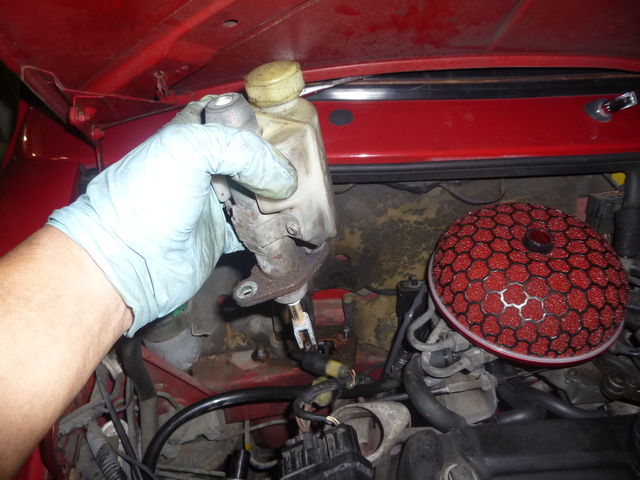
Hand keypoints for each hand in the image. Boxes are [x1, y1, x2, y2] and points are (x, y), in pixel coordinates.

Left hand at [48, 115, 296, 335]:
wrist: (127, 262)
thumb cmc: (143, 200)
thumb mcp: (189, 149)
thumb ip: (243, 150)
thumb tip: (282, 178)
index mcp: (190, 136)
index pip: (232, 117)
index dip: (259, 122)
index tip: (286, 129)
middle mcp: (203, 168)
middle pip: (252, 158)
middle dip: (276, 164)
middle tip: (300, 168)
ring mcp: (212, 203)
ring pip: (258, 194)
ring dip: (278, 199)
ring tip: (296, 200)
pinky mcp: (220, 236)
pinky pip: (255, 231)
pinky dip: (271, 231)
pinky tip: (284, 228)